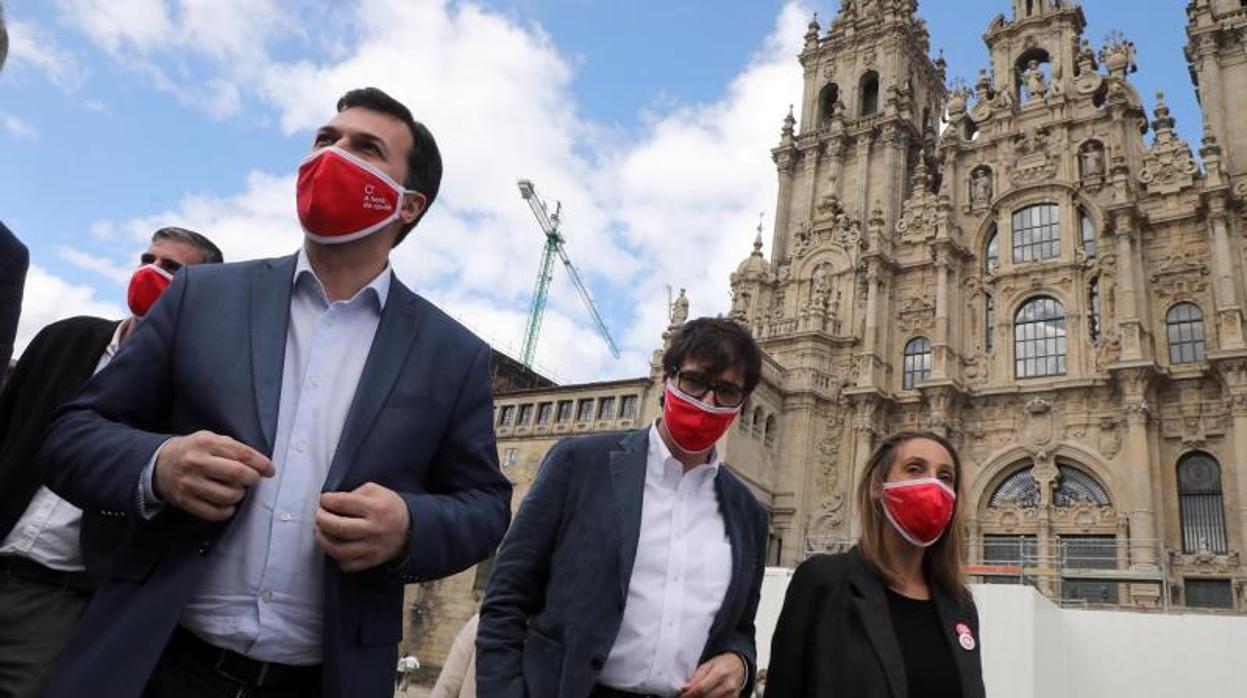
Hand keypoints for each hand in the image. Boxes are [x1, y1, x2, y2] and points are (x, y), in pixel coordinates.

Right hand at [153, 431, 273, 520]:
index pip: (242, 454)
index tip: (270, 470)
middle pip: (236, 474)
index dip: (261, 463)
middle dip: (252, 479)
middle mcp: (196, 462)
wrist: (159, 464)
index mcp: (206, 443)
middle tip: (253, 480)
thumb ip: (234, 448)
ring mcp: (190, 483)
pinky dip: (227, 511)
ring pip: (228, 496)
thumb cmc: (193, 451)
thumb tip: (261, 465)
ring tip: (236, 490)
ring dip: (239, 495)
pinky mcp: (185, 501)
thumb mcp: (210, 439)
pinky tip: (227, 504)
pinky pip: (214, 513)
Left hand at [314, 482, 410, 572]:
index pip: (341, 503)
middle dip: (320, 519)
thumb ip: (353, 493)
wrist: (410, 530)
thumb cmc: (388, 507)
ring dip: (322, 539)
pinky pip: (345, 564)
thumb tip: (330, 503)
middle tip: (318, 515)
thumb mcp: (376, 491)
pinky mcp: (370, 562)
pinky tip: (335, 546)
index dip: (326, 500)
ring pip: (336, 549)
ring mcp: (372, 548)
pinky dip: (335, 556)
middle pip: (336, 527)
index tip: (324, 500)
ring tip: (320, 531)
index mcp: (376, 508)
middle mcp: (373, 529)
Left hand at [680, 652, 746, 697]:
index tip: (681, 695)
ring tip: (695, 695)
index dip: (689, 694)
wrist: (739, 666)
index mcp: (720, 673)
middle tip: (685, 696)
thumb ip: (696, 677)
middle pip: (705, 697)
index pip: (701, 688)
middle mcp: (728, 685)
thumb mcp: (708, 665)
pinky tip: (704, 696)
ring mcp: (733, 694)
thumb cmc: (722, 664)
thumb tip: (685, 688)